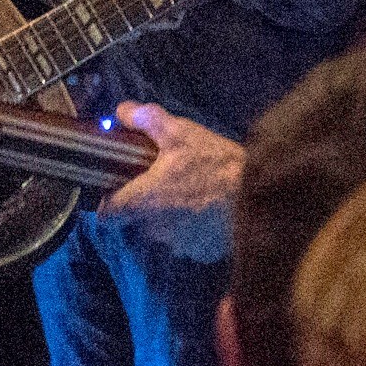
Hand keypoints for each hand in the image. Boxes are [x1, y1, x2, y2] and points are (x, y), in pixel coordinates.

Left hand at [101, 101, 243, 262]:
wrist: (258, 194)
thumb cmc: (214, 163)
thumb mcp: (180, 131)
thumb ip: (146, 119)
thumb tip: (121, 111)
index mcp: (144, 201)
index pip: (107, 215)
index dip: (109, 201)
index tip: (120, 188)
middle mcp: (155, 229)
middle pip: (138, 219)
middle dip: (148, 202)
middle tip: (168, 179)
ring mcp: (179, 245)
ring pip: (164, 230)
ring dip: (172, 215)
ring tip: (193, 192)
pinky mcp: (201, 253)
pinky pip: (188, 240)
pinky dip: (194, 227)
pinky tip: (210, 209)